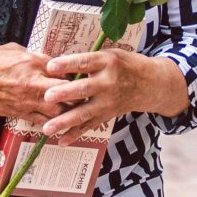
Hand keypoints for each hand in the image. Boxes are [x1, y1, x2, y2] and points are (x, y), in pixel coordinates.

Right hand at [0, 43, 70, 124]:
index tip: (75, 72)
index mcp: (32, 63)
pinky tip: (55, 118)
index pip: (62, 68)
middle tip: (80, 92)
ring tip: (71, 107)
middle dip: (76, 92)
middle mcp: (33, 83)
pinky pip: (42, 121)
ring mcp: (27, 101)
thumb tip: (47, 59)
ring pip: (58, 111)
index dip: (71, 70)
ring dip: (66, 109)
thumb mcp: (13, 49)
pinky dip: (51, 120)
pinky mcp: (20, 113)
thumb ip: (33, 55)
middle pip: (66, 91)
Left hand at [41, 49, 189, 145]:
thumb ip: (86, 60)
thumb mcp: (108, 55)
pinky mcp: (106, 115)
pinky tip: (61, 141)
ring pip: (84, 112)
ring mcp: (108, 102)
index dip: (68, 64)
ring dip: (65, 121)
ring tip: (47, 128)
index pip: (85, 63)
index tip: (50, 66)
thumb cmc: (123, 65)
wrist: (149, 84)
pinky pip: (89, 126)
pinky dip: (75, 135)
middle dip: (65, 94)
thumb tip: (57, 65)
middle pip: (84, 89)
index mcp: (107, 62)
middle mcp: (108, 83)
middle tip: (47, 97)